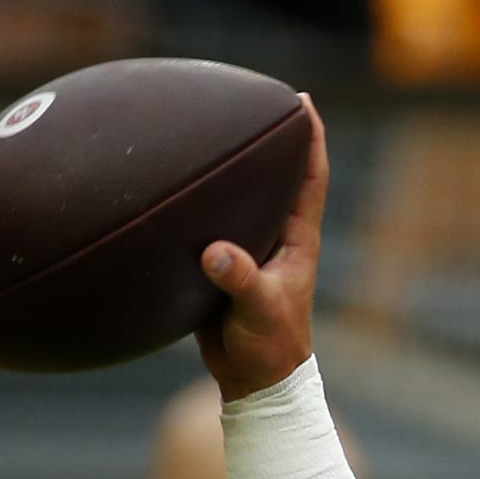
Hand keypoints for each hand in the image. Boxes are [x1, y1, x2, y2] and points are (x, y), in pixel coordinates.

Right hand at [196, 92, 329, 401]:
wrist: (254, 381)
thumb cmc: (269, 347)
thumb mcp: (258, 311)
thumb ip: (240, 281)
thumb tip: (215, 252)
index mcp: (296, 240)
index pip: (310, 178)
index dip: (311, 139)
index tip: (303, 100)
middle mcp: (276, 238)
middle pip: (276, 177)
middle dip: (267, 139)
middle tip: (248, 97)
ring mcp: (250, 250)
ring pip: (241, 198)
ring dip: (229, 169)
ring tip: (204, 130)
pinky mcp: (222, 266)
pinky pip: (210, 224)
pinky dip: (196, 203)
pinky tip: (168, 185)